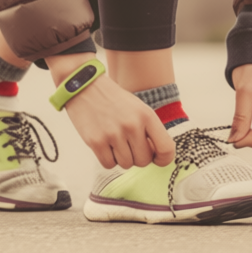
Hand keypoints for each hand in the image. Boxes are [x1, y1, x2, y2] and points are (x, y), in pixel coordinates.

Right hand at [45, 54, 173, 168]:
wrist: (85, 87)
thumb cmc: (114, 100)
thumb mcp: (139, 108)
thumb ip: (149, 130)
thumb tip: (156, 157)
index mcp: (147, 115)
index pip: (166, 148)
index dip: (163, 159)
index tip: (157, 159)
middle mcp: (132, 125)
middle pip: (144, 161)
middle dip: (138, 157)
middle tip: (130, 145)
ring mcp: (114, 134)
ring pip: (126, 165)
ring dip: (122, 158)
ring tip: (116, 142)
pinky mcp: (96, 142)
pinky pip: (109, 165)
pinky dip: (108, 159)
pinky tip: (105, 145)